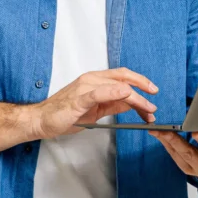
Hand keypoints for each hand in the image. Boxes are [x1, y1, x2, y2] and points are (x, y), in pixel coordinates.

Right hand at [29, 68, 159, 139]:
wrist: (42, 120)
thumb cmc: (65, 114)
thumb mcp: (95, 110)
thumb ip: (112, 104)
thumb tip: (131, 103)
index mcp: (95, 80)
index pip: (123, 77)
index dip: (140, 83)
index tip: (152, 94)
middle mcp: (91, 79)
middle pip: (124, 79)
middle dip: (143, 88)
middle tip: (155, 101)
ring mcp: (85, 87)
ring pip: (116, 86)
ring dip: (136, 97)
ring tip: (147, 108)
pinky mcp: (78, 99)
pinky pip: (99, 93)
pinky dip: (114, 92)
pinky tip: (127, 94)